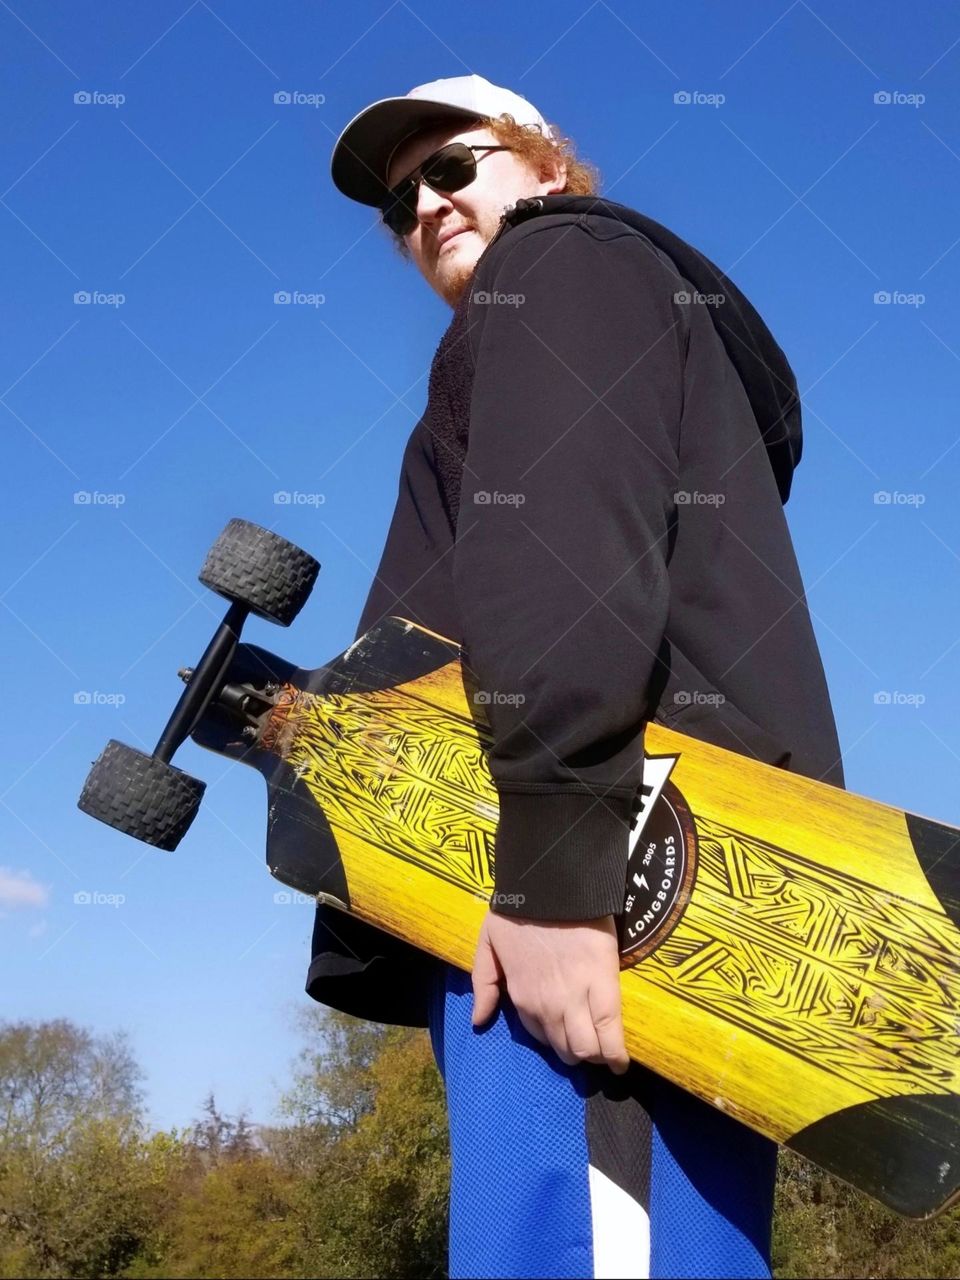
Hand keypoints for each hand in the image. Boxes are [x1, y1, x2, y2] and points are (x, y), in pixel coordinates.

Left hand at [471, 910, 628, 1073]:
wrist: (551, 887)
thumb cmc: (518, 911)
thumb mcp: (488, 945)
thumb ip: (484, 983)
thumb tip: (479, 1020)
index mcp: (522, 997)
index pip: (541, 1037)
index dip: (555, 1039)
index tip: (565, 1034)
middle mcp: (547, 1007)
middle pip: (566, 1049)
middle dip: (576, 1053)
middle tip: (587, 1043)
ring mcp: (576, 1000)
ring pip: (587, 1048)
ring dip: (595, 1055)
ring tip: (606, 1053)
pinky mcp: (604, 987)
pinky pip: (610, 1033)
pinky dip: (616, 1054)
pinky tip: (621, 1063)